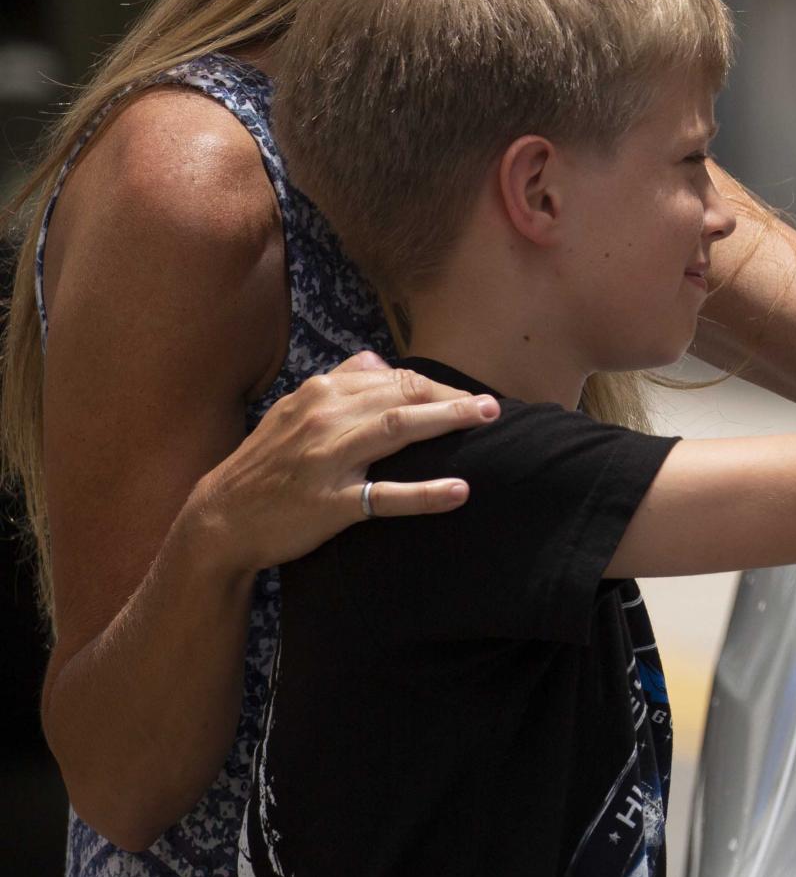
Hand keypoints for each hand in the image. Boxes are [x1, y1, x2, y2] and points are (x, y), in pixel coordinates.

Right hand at [186, 352, 496, 572]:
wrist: (221, 516)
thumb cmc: (267, 463)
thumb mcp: (293, 411)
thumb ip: (338, 382)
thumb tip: (378, 359)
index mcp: (320, 394)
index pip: (391, 379)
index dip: (435, 387)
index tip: (466, 397)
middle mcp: (325, 418)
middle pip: (401, 396)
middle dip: (451, 398)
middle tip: (492, 407)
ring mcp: (328, 459)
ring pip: (397, 429)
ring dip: (447, 421)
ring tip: (486, 421)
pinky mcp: (330, 502)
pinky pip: (385, 497)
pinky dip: (425, 493)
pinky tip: (459, 491)